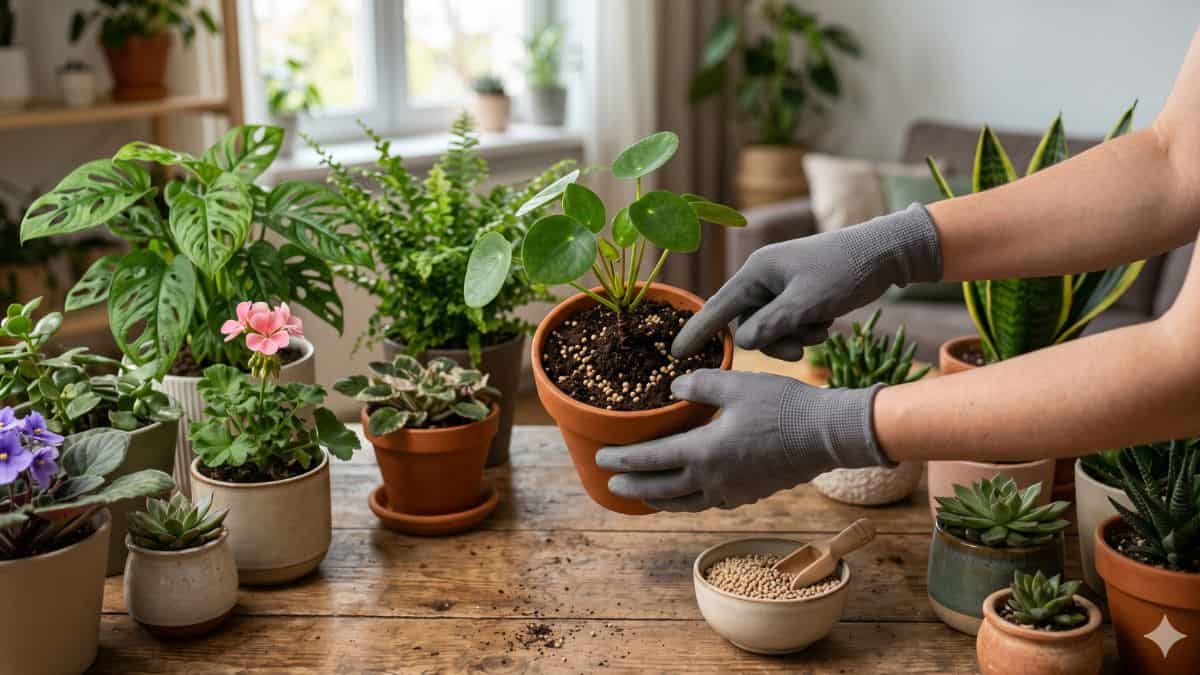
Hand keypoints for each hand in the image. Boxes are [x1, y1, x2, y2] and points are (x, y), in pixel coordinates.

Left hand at [594, 369, 890, 511]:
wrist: (827, 434)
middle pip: (663, 490)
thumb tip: (674, 388)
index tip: (601, 458)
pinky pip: (711, 502)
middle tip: (612, 484)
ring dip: (661, 500)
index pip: (652, 459)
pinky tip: (692, 492)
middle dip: (634, 487)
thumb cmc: (783, 405)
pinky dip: (691, 500)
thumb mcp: (736, 384)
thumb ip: (699, 384)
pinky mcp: (751, 493)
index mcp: (704, 452)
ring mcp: (734, 491)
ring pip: (686, 502)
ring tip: (645, 496)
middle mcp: (714, 479)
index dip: (623, 459)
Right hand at [672, 203, 941, 359]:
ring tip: (820, 331)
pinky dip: (804, 330)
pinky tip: (826, 322)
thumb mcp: (809, 302)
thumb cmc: (845, 270)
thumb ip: (773, 324)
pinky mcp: (797, 294)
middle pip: (747, 324)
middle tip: (799, 350)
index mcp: (757, 271)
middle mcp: (763, 277)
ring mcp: (780, 286)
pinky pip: (787, 323)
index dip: (697, 331)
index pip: (718, 306)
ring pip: (769, 328)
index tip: (676, 354)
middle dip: (772, 341)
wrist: (884, 253)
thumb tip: (743, 343)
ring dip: (792, 338)